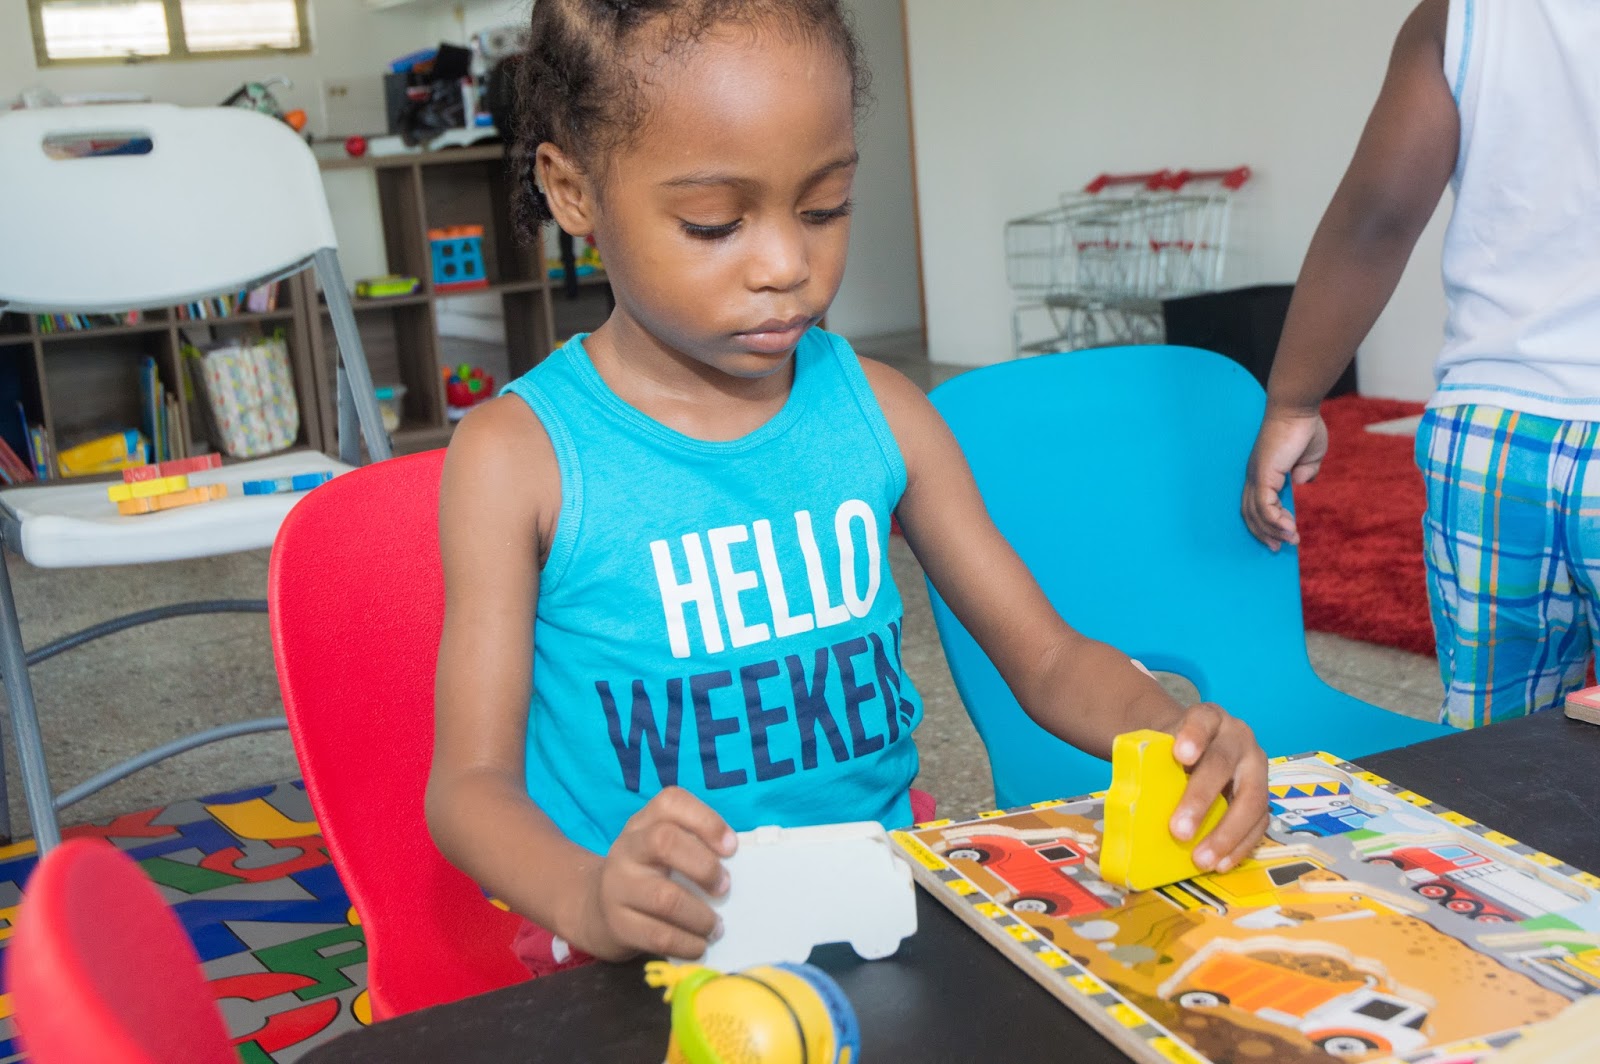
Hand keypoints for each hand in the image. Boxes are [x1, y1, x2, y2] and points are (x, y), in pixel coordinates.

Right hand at [570, 788, 735, 961]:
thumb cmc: (650, 875)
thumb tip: (742, 868)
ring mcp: (618, 886)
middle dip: (704, 866)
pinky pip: (658, 935)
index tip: (732, 848)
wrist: (598, 909)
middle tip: (724, 888)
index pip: (671, 802)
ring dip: (700, 916)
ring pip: (664, 897)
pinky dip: (687, 943)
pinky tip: (699, 945)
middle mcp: (627, 848)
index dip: (706, 821)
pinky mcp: (617, 924)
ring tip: (716, 927)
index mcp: (644, 822)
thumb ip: (695, 848)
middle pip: (664, 841)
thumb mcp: (664, 851)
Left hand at [1166, 703, 1268, 872]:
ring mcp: (1256, 766)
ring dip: (1226, 833)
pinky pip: (1259, 822)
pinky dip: (1240, 845)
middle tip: (1179, 831)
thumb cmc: (1171, 750)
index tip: (1181, 755)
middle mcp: (1238, 737)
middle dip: (1201, 799)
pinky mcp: (1264, 795)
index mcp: (1209, 717)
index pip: (1202, 720)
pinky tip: (1221, 863)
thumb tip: (1132, 801)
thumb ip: (1151, 762)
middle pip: (1223, 765)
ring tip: (1201, 859)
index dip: (1194, 736)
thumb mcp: (1160, 745)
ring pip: (1251, 799)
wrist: (1192, 748)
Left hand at [1242, 408, 1327, 549]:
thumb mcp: (1309, 458)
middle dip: (1263, 533)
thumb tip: (1301, 484)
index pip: (1256, 504)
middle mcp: (1254, 476)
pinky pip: (1265, 506)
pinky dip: (1275, 520)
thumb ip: (1305, 473)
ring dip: (1273, 530)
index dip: (1264, 523)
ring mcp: (1256, 476)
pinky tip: (1289, 529)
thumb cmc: (1304, 428)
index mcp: (1262, 473)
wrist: (1299, 409)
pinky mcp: (1263, 475)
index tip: (1278, 537)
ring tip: (1290, 541)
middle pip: (1250, 513)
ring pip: (1257, 513)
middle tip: (1277, 548)